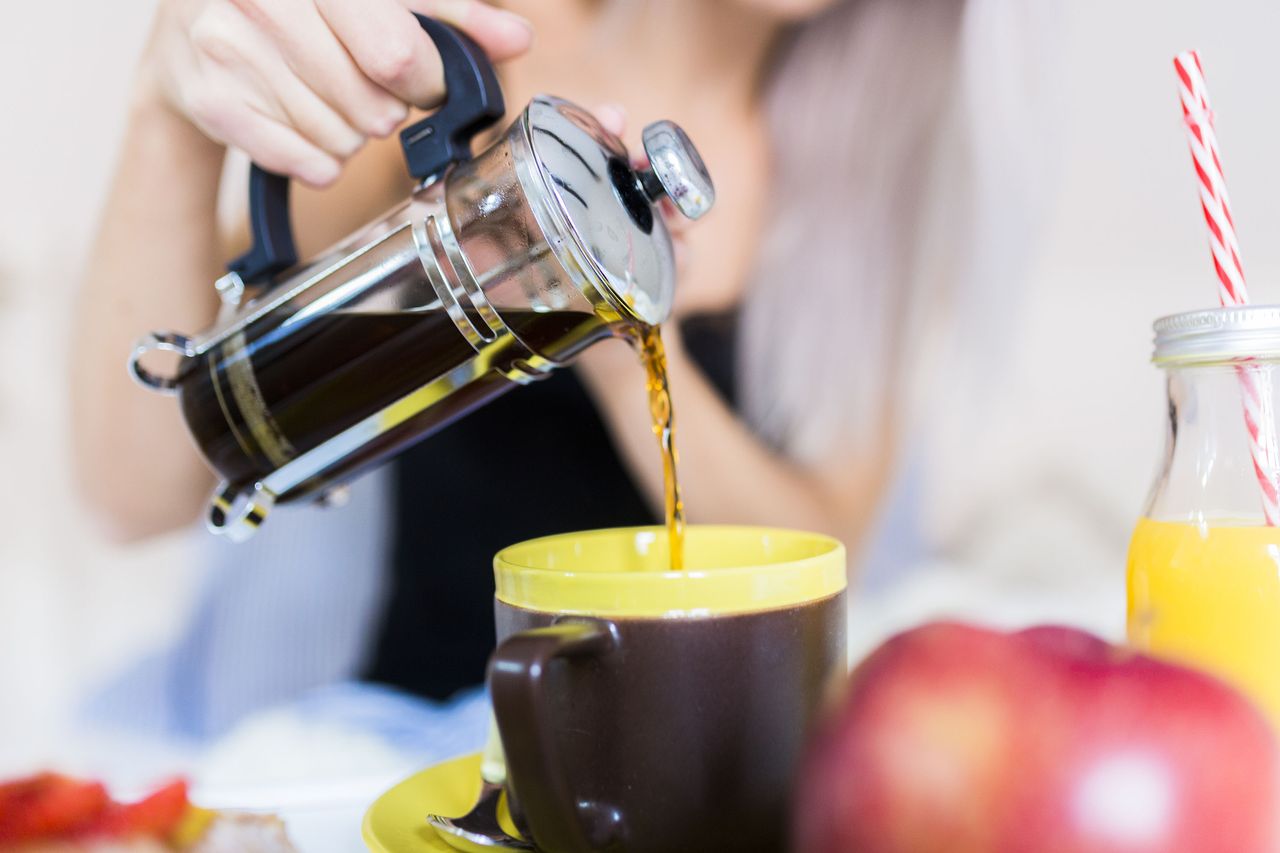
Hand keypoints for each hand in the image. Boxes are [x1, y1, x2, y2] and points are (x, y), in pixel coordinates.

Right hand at [137, 0, 532, 186]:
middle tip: (362, 92)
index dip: (423, 81)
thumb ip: (449, 15)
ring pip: (340, 137)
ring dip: (348, 136)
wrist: (187, 33)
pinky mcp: (210, 97)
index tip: (417, 82)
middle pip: (371, 104)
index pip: (398, 53)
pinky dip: (317, 161)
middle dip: (383, 111)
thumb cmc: (298, 10)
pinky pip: (301, 160)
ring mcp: (228, 43)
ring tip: (324, 103)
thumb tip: (517, 39)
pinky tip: (305, 132)